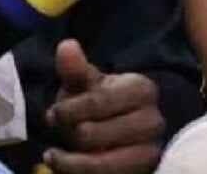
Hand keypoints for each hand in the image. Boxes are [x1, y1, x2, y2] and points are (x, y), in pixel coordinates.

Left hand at [44, 40, 162, 173]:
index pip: (98, 102)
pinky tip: (64, 167)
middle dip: (70, 133)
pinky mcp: (145, 172)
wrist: (124, 129)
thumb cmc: (102, 102)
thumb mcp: (88, 82)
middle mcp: (153, 121)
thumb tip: (66, 46)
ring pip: (102, 164)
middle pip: (95, 133)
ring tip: (54, 156)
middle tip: (59, 130)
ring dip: (71, 161)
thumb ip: (75, 67)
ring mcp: (150, 151)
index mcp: (142, 89)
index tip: (52, 114)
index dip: (69, 110)